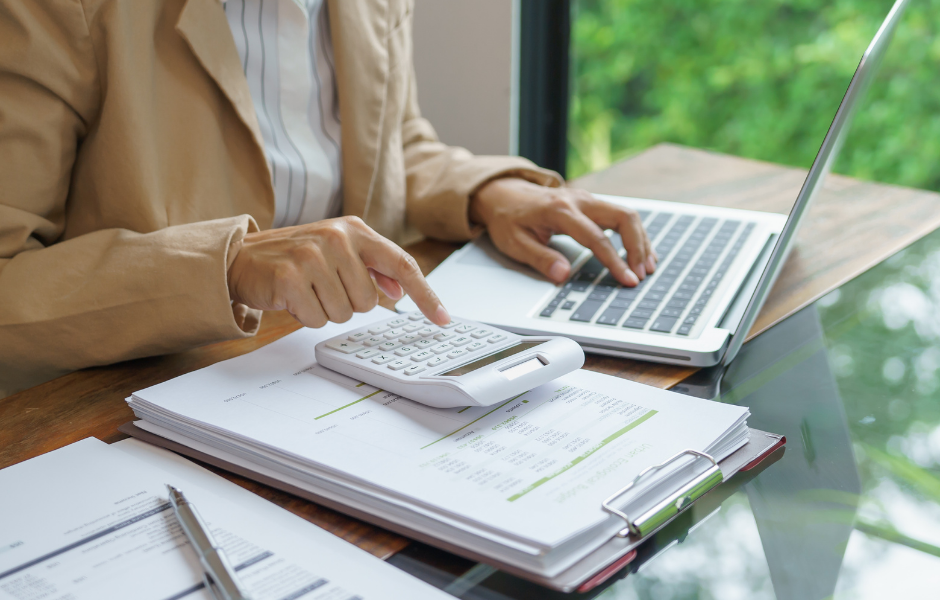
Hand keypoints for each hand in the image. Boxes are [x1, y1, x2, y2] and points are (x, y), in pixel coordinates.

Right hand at [227, 216, 449, 327]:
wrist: (241, 257)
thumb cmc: (294, 257)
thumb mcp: (337, 252)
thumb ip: (371, 267)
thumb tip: (400, 289)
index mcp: (354, 229)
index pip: (402, 264)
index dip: (426, 295)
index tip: (443, 319)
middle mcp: (336, 238)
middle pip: (370, 301)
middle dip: (347, 303)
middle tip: (323, 286)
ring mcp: (312, 256)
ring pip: (344, 313)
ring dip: (325, 310)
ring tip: (306, 290)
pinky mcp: (291, 277)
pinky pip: (318, 319)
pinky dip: (306, 316)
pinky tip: (292, 297)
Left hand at [469, 178, 656, 285]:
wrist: (503, 192)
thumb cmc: (508, 218)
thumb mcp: (514, 243)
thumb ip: (540, 258)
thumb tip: (563, 274)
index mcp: (559, 210)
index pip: (596, 237)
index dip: (615, 261)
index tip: (628, 280)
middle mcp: (579, 200)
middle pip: (623, 217)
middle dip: (638, 247)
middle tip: (642, 274)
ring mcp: (587, 199)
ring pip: (626, 214)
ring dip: (641, 240)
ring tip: (647, 266)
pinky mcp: (591, 203)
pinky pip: (620, 215)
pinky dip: (634, 234)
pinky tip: (640, 252)